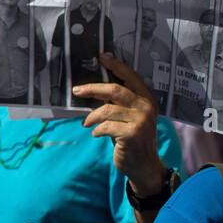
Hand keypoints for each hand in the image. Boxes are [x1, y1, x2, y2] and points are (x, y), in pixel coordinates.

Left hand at [75, 51, 165, 194]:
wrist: (143, 165)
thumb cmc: (131, 138)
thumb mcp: (129, 117)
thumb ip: (119, 103)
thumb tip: (94, 88)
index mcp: (147, 98)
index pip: (131, 76)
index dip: (116, 66)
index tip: (102, 56)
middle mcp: (146, 107)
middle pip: (115, 90)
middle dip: (92, 88)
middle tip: (76, 91)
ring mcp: (141, 121)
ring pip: (107, 110)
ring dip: (91, 117)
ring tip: (86, 123)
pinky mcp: (132, 134)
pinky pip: (106, 126)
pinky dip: (97, 130)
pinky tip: (96, 134)